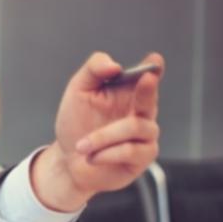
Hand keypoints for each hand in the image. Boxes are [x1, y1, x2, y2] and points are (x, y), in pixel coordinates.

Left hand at [32, 51, 162, 211]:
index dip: (154, 67)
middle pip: (149, 97)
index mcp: (129, 91)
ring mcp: (146, 134)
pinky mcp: (143, 156)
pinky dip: (106, 153)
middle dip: (147, 89)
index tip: (155, 61)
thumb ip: (93, 70)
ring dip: (102, 137)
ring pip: (134, 127)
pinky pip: (130, 150)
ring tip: (81, 146)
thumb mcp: (78, 91)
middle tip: (146, 78)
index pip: (149, 75)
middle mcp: (142, 111)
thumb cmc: (77, 124)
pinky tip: (92, 157)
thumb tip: (114, 66)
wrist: (68, 161)